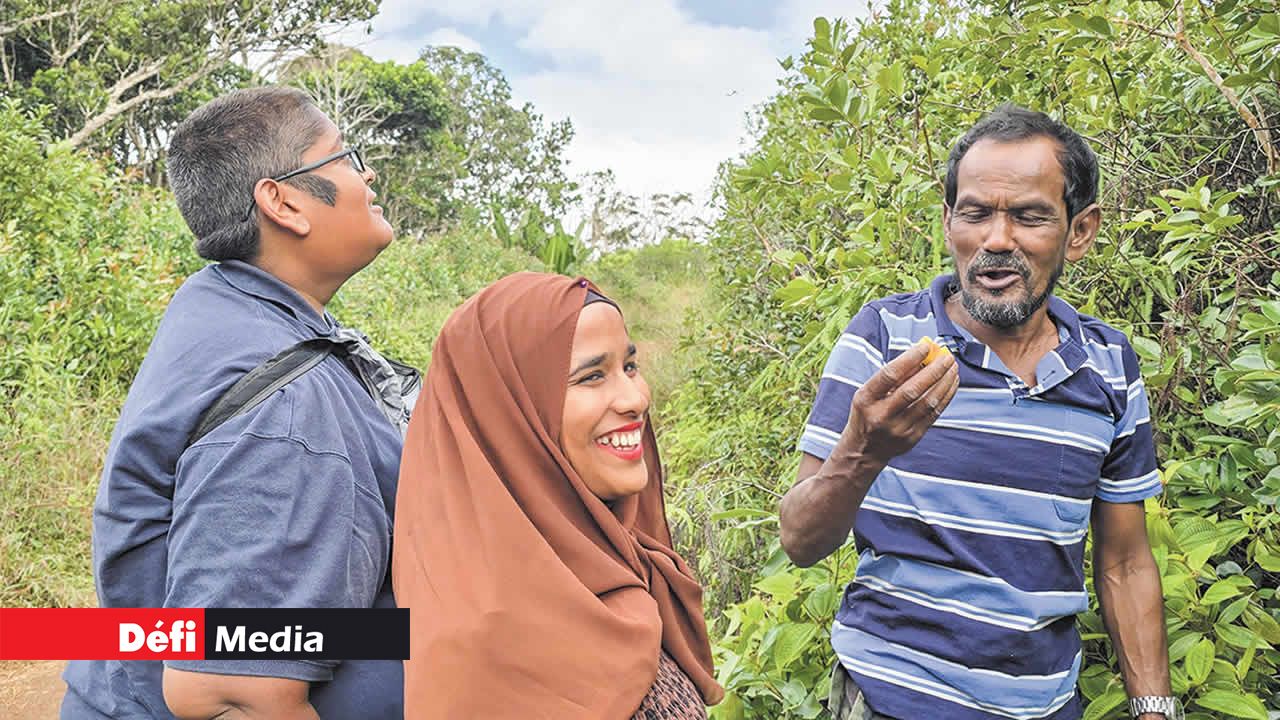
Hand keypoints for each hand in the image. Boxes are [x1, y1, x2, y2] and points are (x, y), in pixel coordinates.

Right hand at [843, 337, 959, 464]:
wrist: (864, 451)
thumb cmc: (867, 413)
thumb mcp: (869, 393)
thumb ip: (893, 377)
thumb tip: (922, 357)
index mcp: (866, 399)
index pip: (890, 375)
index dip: (909, 359)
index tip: (925, 346)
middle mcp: (881, 416)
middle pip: (912, 390)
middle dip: (934, 371)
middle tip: (947, 357)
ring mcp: (898, 429)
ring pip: (927, 403)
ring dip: (944, 383)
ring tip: (953, 368)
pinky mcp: (912, 438)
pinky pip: (934, 414)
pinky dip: (945, 397)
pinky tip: (951, 384)